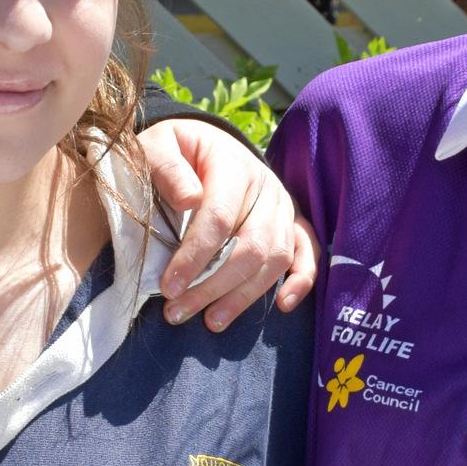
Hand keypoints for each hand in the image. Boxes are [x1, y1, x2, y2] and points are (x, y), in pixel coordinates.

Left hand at [141, 119, 320, 328]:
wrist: (204, 144)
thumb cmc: (176, 150)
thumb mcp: (158, 144)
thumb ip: (167, 167)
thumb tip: (189, 200)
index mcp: (234, 165)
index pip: (219, 218)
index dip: (194, 256)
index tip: (168, 287)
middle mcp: (267, 187)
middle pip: (249, 246)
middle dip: (213, 286)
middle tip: (177, 312)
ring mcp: (284, 207)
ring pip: (274, 258)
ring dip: (244, 295)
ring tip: (211, 321)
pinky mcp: (292, 223)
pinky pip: (308, 253)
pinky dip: (301, 280)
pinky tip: (283, 305)